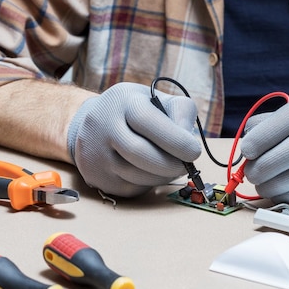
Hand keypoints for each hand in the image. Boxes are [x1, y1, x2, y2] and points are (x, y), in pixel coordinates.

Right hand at [67, 82, 200, 196]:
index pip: (146, 120)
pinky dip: (149, 183)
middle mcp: (102, 124)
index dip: (174, 139)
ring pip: (137, 174)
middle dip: (170, 164)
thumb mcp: (158, 100)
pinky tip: (152, 173)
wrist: (94, 125)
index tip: (194, 152)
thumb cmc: (136, 112)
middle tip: (186, 167)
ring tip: (170, 168)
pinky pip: (131, 187)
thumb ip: (180, 112)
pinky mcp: (97, 176)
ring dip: (162, 176)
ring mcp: (96, 152)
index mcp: (122, 100)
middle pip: (139, 152)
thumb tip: (189, 141)